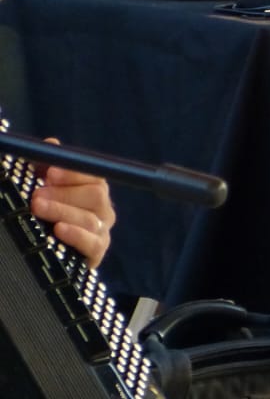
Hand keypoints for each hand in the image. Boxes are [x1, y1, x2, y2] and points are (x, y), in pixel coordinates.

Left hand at [31, 144, 113, 268]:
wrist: (44, 255)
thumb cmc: (45, 215)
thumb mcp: (43, 187)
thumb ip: (46, 165)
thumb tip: (52, 143)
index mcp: (93, 189)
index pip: (94, 175)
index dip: (73, 173)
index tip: (49, 172)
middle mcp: (102, 209)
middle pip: (96, 196)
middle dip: (64, 194)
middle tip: (37, 195)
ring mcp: (102, 231)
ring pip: (90, 219)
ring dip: (62, 211)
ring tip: (38, 208)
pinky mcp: (96, 253)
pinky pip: (93, 243)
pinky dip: (76, 236)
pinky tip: (59, 230)